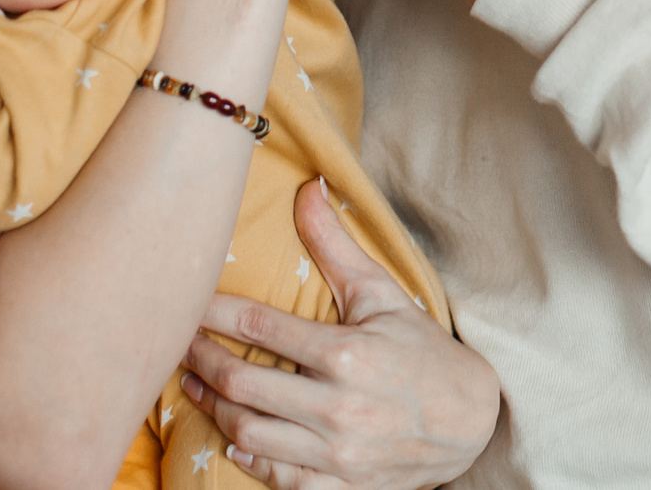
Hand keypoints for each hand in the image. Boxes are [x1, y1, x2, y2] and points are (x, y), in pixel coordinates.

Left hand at [180, 180, 498, 489]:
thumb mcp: (383, 294)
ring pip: (248, 432)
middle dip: (200, 360)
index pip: (259, 327)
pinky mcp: (339, 487)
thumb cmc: (421, 352)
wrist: (470, 422)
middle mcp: (338, 406)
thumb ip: (337, 246)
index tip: (186, 304)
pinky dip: (248, 457)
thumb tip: (309, 189)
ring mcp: (337, 453)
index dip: (212, 314)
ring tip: (196, 385)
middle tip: (180, 345)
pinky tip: (235, 435)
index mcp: (347, 353)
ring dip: (212, 407)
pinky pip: (276, 477)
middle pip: (241, 384)